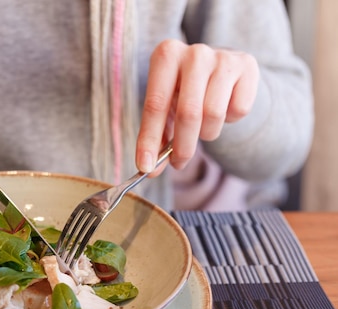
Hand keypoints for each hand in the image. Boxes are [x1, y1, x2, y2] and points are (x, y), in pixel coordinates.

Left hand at [136, 39, 258, 174]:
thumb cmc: (184, 91)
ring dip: (207, 133)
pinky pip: (238, 110)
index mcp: (166, 55)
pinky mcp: (248, 65)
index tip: (146, 167)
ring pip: (214, 115)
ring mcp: (223, 57)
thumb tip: (151, 169)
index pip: (155, 105)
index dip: (149, 140)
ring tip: (202, 126)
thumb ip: (157, 136)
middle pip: (188, 113)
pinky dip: (230, 120)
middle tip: (178, 163)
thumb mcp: (165, 107)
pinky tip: (224, 107)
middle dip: (182, 147)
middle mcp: (194, 52)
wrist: (220, 69)